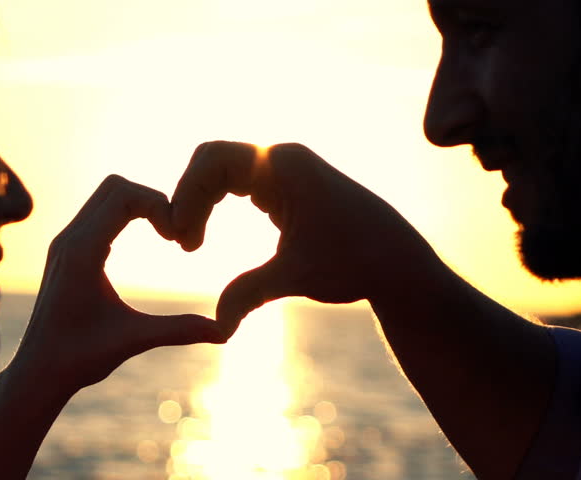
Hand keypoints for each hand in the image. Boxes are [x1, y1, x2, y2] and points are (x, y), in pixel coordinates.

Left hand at [8, 175, 224, 400]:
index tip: (178, 237)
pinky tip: (145, 243)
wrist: (36, 373)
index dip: (159, 204)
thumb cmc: (79, 359)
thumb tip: (226, 332)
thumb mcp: (134, 340)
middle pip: (115, 186)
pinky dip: (126, 216)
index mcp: (82, 252)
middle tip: (176, 232)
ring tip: (166, 235)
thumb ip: (180, 330)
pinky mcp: (66, 252)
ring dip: (139, 206)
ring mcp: (65, 243)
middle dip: (152, 199)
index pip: (124, 195)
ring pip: (105, 197)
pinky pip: (98, 214)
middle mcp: (69, 239)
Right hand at [171, 141, 438, 337]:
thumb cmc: (356, 263)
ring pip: (221, 173)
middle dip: (189, 198)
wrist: (399, 264)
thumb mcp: (296, 277)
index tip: (182, 240)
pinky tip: (206, 236)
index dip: (186, 195)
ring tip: (190, 244)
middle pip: (210, 162)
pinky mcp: (287, 186)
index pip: (211, 160)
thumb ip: (249, 294)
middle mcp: (282, 159)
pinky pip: (236, 183)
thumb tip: (217, 328)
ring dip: (200, 203)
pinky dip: (215, 205)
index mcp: (284, 165)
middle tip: (182, 243)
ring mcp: (285, 170)